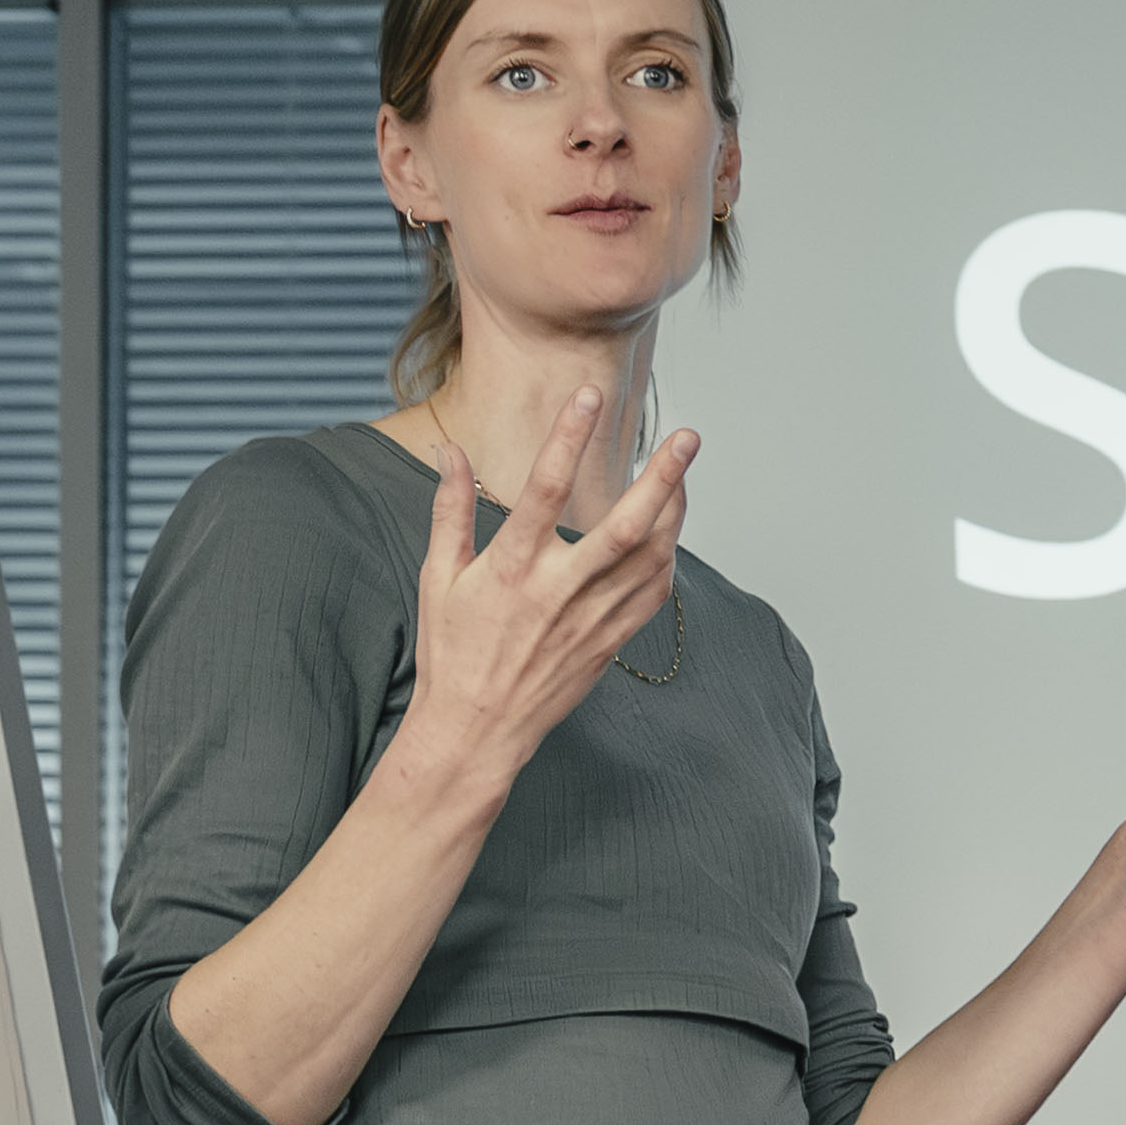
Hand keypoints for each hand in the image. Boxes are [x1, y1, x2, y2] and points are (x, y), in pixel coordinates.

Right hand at [385, 388, 689, 805]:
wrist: (477, 730)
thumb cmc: (453, 652)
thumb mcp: (439, 577)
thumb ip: (449, 509)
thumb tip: (448, 451)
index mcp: (511, 570)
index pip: (545, 489)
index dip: (567, 437)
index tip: (588, 394)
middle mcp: (558, 593)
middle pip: (623, 526)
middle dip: (661, 478)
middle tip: (687, 437)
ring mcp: (590, 620)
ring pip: (650, 558)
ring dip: (675, 512)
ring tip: (683, 472)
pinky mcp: (610, 642)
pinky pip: (652, 594)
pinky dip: (667, 557)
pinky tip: (669, 530)